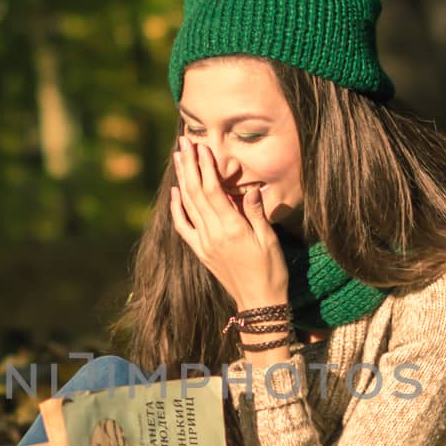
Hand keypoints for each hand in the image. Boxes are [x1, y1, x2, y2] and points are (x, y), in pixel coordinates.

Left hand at [169, 136, 287, 309]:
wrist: (258, 303)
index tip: (201, 146)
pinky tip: (174, 193)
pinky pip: (183, 227)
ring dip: (182, 180)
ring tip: (178, 158)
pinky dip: (177, 209)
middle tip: (183, 142)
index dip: (205, 166)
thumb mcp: (269, 241)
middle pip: (195, 193)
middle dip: (189, 165)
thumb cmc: (270, 271)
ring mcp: (204, 243)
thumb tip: (250, 189)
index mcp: (231, 228)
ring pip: (188, 205)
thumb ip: (257, 214)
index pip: (213, 190)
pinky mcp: (201, 252)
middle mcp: (212, 234)